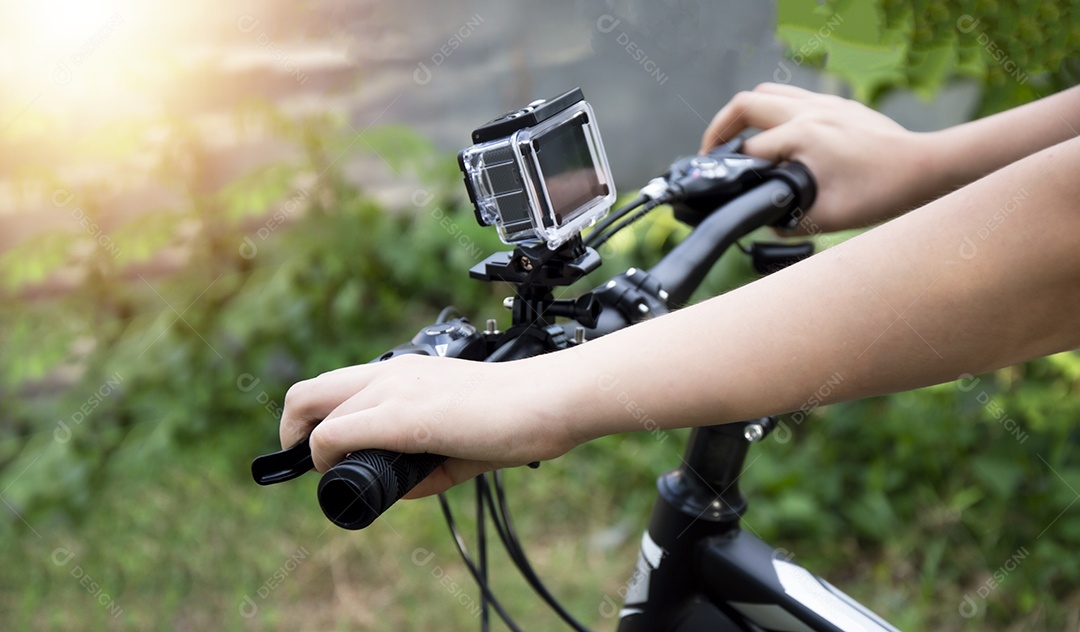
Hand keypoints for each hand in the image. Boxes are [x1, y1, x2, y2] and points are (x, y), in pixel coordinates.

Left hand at [279, 355, 575, 496]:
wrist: (546, 401)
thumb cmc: (514, 416)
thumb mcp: (459, 439)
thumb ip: (427, 463)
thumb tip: (399, 490)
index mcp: (405, 373)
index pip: (336, 387)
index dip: (316, 421)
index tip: (326, 452)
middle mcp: (391, 373)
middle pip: (307, 391)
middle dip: (292, 431)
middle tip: (309, 465)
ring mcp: (392, 391)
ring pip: (313, 409)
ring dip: (311, 449)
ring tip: (331, 475)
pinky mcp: (401, 416)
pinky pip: (336, 435)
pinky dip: (327, 459)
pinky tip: (344, 475)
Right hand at [700, 83, 936, 233]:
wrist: (925, 168)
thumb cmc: (882, 191)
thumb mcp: (828, 217)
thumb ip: (789, 221)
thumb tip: (765, 224)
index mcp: (803, 135)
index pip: (748, 149)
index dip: (728, 169)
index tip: (719, 185)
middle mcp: (809, 111)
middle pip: (745, 104)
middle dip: (720, 128)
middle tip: (711, 153)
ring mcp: (823, 103)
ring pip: (766, 93)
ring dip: (744, 114)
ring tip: (735, 139)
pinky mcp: (835, 105)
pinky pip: (790, 96)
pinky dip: (770, 111)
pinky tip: (773, 135)